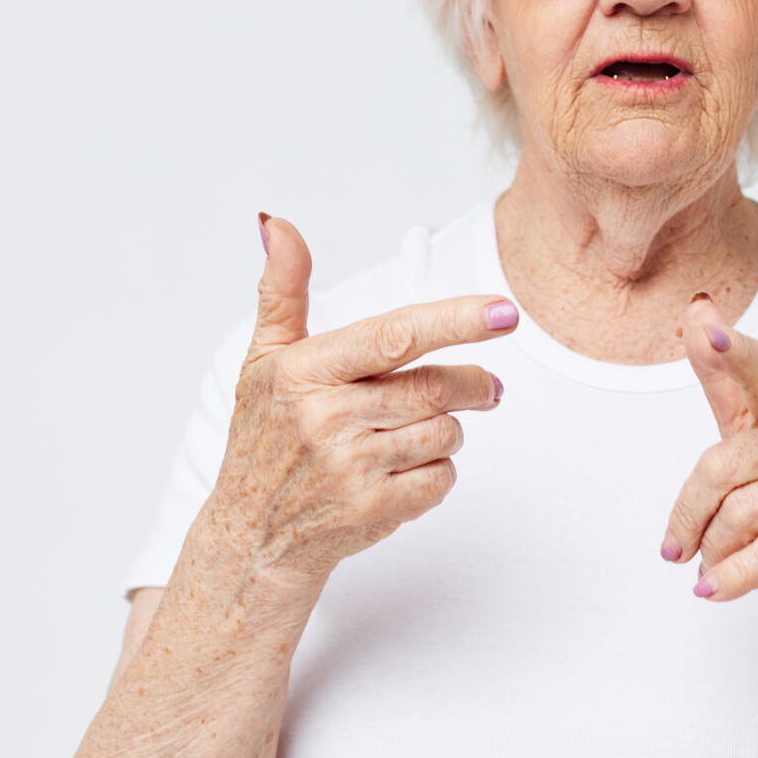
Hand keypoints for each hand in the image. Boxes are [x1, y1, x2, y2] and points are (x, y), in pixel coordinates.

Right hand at [202, 212, 519, 591]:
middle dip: (475, 384)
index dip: (456, 320)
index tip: (506, 312)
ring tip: (421, 432)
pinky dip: (438, 472)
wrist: (251, 535)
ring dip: (450, 428)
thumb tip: (276, 222)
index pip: (394, 335)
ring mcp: (349, 469)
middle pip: (436, 387)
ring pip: (446, 432)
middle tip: (490, 386)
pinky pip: (442, 478)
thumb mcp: (263, 360)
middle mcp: (324, 418)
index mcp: (303, 371)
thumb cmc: (266, 437)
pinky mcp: (373, 510)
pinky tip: (406, 470)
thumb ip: (282, 290)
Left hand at [659, 295, 757, 631]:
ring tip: (714, 566)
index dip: (729, 354)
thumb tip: (698, 311)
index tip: (704, 329)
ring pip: (742, 512)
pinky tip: (712, 588)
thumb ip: (725, 384)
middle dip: (691, 511)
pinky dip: (736, 574)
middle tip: (675, 548)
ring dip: (715, 550)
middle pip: (726, 460)